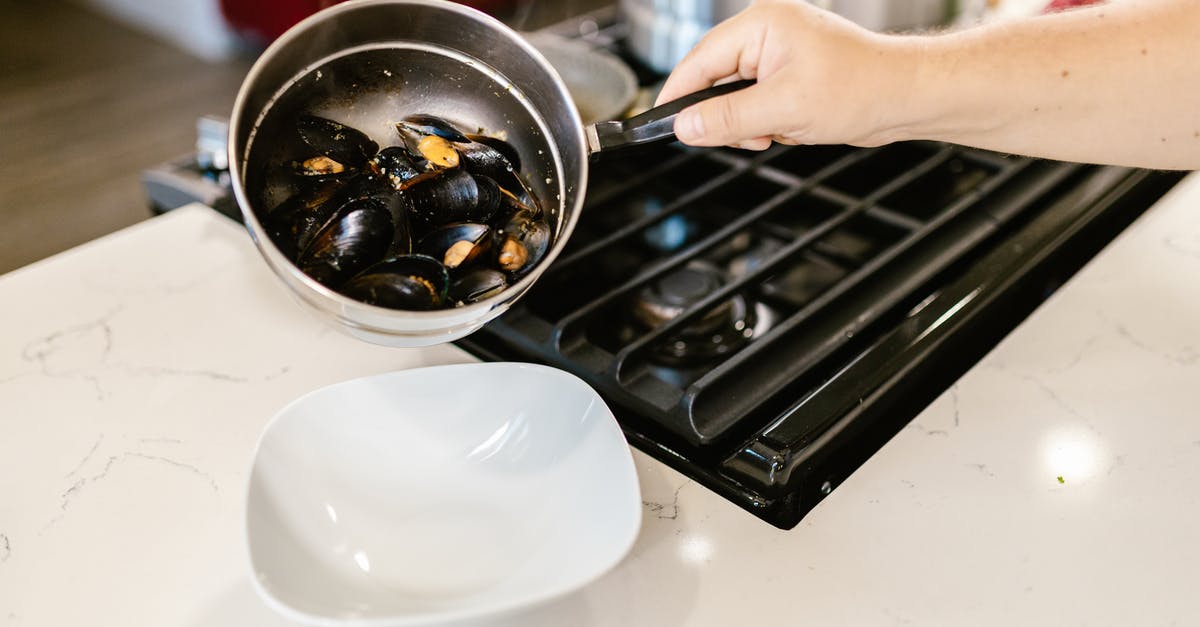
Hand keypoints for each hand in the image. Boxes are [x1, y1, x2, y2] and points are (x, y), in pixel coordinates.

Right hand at [656, 0, 918, 150]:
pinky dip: (769, 123)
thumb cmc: (861, 89)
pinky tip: (793, 128)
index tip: (662, 122)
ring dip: (752, 123)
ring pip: (738, 97)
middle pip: (716, 79)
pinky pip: (760, 102)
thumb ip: (727, 119)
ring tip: (781, 131)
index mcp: (762, 24)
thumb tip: (685, 126)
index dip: (679, 94)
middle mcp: (769, 32)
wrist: (908, 97)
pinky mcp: (793, 73)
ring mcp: (781, 53)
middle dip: (729, 116)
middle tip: (749, 136)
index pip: (700, 60)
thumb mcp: (783, 110)